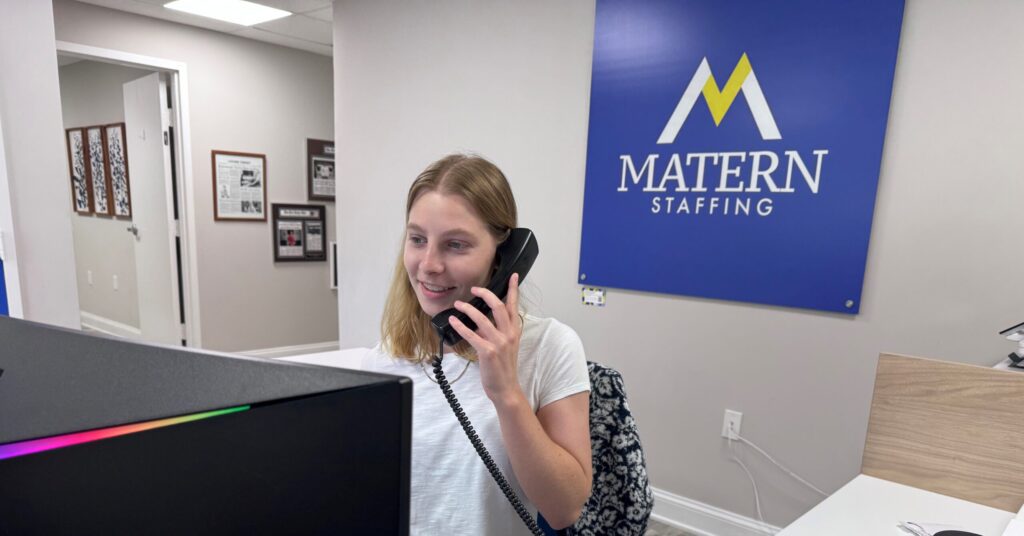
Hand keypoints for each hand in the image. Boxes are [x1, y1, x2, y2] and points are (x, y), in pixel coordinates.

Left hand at [449, 273, 523, 405]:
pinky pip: (471, 334)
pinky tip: (453, 321)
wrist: (506, 389)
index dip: (513, 290)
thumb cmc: (503, 368)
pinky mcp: (487, 352)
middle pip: (498, 306)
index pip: (514, 306)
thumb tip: (480, 321)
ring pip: (482, 318)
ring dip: (468, 309)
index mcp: (514, 331)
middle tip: (474, 289)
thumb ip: (496, 331)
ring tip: (458, 304)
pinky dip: (460, 326)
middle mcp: (509, 334)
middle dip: (485, 294)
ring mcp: (499, 343)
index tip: (512, 276)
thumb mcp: (506, 346)